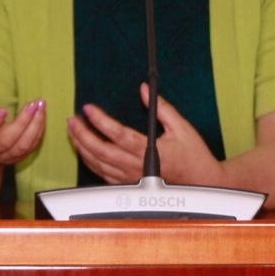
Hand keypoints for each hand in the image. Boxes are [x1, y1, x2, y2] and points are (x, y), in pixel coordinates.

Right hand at [0, 88, 45, 168]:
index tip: (3, 109)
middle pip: (6, 141)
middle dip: (22, 123)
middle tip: (32, 105)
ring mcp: (4, 155)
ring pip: (22, 146)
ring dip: (34, 127)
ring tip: (41, 107)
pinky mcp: (17, 155)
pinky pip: (31, 146)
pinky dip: (39, 131)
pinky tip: (42, 115)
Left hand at [67, 86, 221, 186]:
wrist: (202, 184)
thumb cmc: (194, 156)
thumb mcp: (182, 127)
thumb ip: (162, 108)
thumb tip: (145, 90)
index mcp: (148, 150)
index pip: (117, 134)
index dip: (100, 121)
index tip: (88, 108)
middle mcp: (136, 166)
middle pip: (101, 151)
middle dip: (82, 134)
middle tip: (72, 120)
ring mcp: (131, 178)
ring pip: (99, 165)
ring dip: (83, 148)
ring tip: (73, 132)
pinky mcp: (130, 185)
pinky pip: (104, 175)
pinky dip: (91, 163)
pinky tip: (85, 152)